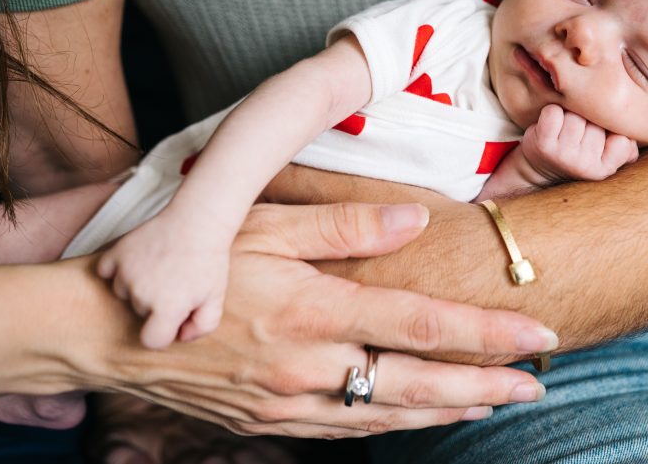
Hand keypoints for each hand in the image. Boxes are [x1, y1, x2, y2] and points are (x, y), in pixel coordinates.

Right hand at [72, 201, 555, 437]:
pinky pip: (350, 430)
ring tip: (497, 403)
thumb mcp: (262, 226)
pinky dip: (397, 424)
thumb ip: (344, 225)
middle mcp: (308, 367)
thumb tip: (415, 219)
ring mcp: (289, 405)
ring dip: (448, 410)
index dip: (487, 333)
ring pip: (389, 415)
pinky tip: (424, 416)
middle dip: (485, 387)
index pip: (422, 325)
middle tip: (535, 385)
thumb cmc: (189, 268)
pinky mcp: (271, 424)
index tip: (538, 334)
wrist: (109, 336)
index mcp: (313, 311)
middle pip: (418, 384)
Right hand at [96, 212, 230, 348]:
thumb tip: (180, 336)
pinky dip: (116, 269)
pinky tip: (137, 262)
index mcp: (168, 307)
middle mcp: (142, 293)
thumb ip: (203, 325)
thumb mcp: (216, 296)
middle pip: (140, 313)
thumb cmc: (209, 260)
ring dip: (137, 286)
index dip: (164, 332)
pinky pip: (105, 272)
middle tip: (175, 281)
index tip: (174, 317)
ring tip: (161, 268)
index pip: (152, 340)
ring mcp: (127, 272)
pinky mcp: (116, 253)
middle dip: (155, 304)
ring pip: (122, 293)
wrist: (198, 220)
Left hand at [520, 104, 638, 183]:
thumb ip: (626, 145)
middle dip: (588, 118)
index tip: (599, 132)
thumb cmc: (577, 153)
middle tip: (578, 128)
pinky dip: (551, 112)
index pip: (621, 136)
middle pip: (597, 121)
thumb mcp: (605, 155)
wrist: (539, 167)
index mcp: (605, 168)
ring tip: (564, 126)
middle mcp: (585, 166)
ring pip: (576, 115)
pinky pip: (554, 112)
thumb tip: (640, 130)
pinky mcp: (543, 145)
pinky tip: (550, 123)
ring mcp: (564, 156)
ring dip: (569, 114)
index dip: (610, 127)